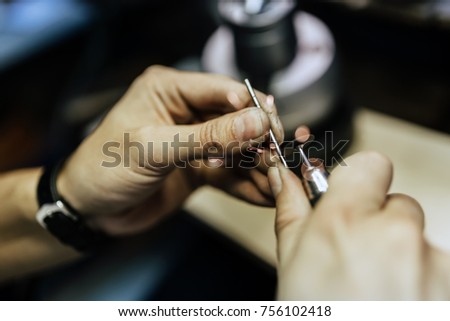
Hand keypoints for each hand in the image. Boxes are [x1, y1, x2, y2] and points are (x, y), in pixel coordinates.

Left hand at [57, 66, 282, 234]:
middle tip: (276, 156)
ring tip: (276, 179)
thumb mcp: (154, 148)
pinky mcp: (198, 167)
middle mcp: (185, 111)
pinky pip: (229, 172)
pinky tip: (264, 193)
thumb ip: (207, 137)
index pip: (222, 89)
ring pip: (236, 148)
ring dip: (257, 164)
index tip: (270, 128)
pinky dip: (246, 183)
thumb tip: (255, 121)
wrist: (88, 211)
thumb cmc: (103, 168)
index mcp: (168, 89)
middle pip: (235, 118)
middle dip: (257, 139)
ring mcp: (194, 141)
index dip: (251, 106)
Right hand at [269, 150, 449, 299]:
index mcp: (345, 223)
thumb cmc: (318, 316)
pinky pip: (436, 265)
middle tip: (359, 259)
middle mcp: (394, 235)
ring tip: (379, 292)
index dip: (359, 181)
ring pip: (417, 239)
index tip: (352, 200)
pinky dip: (422, 280)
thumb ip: (293, 213)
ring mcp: (432, 262)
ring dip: (402, 255)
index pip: (371, 164)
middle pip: (396, 204)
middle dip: (380, 224)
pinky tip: (399, 303)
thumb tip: (284, 177)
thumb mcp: (293, 265)